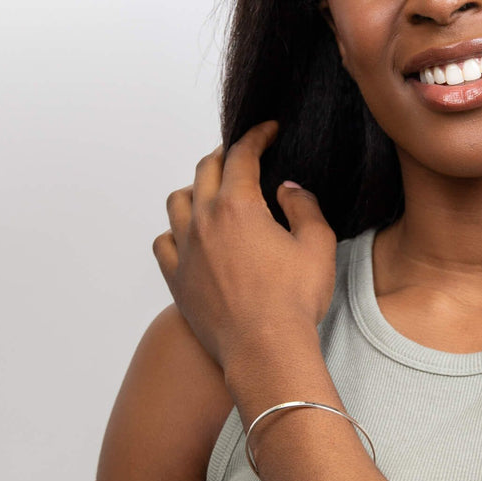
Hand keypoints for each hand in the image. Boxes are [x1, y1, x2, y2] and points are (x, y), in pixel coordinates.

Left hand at [152, 121, 336, 368]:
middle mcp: (204, 221)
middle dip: (225, 155)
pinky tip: (190, 236)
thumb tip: (288, 189)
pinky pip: (163, 241)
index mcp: (239, 206)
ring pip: (178, 201)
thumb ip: (304, 206)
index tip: (268, 130)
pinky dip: (175, 230)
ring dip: (196, 188)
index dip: (257, 136)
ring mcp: (185, 250)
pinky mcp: (176, 278)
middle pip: (205, 170)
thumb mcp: (317, 245)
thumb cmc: (294, 301)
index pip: (242, 156)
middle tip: (241, 154)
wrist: (265, 350)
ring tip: (212, 193)